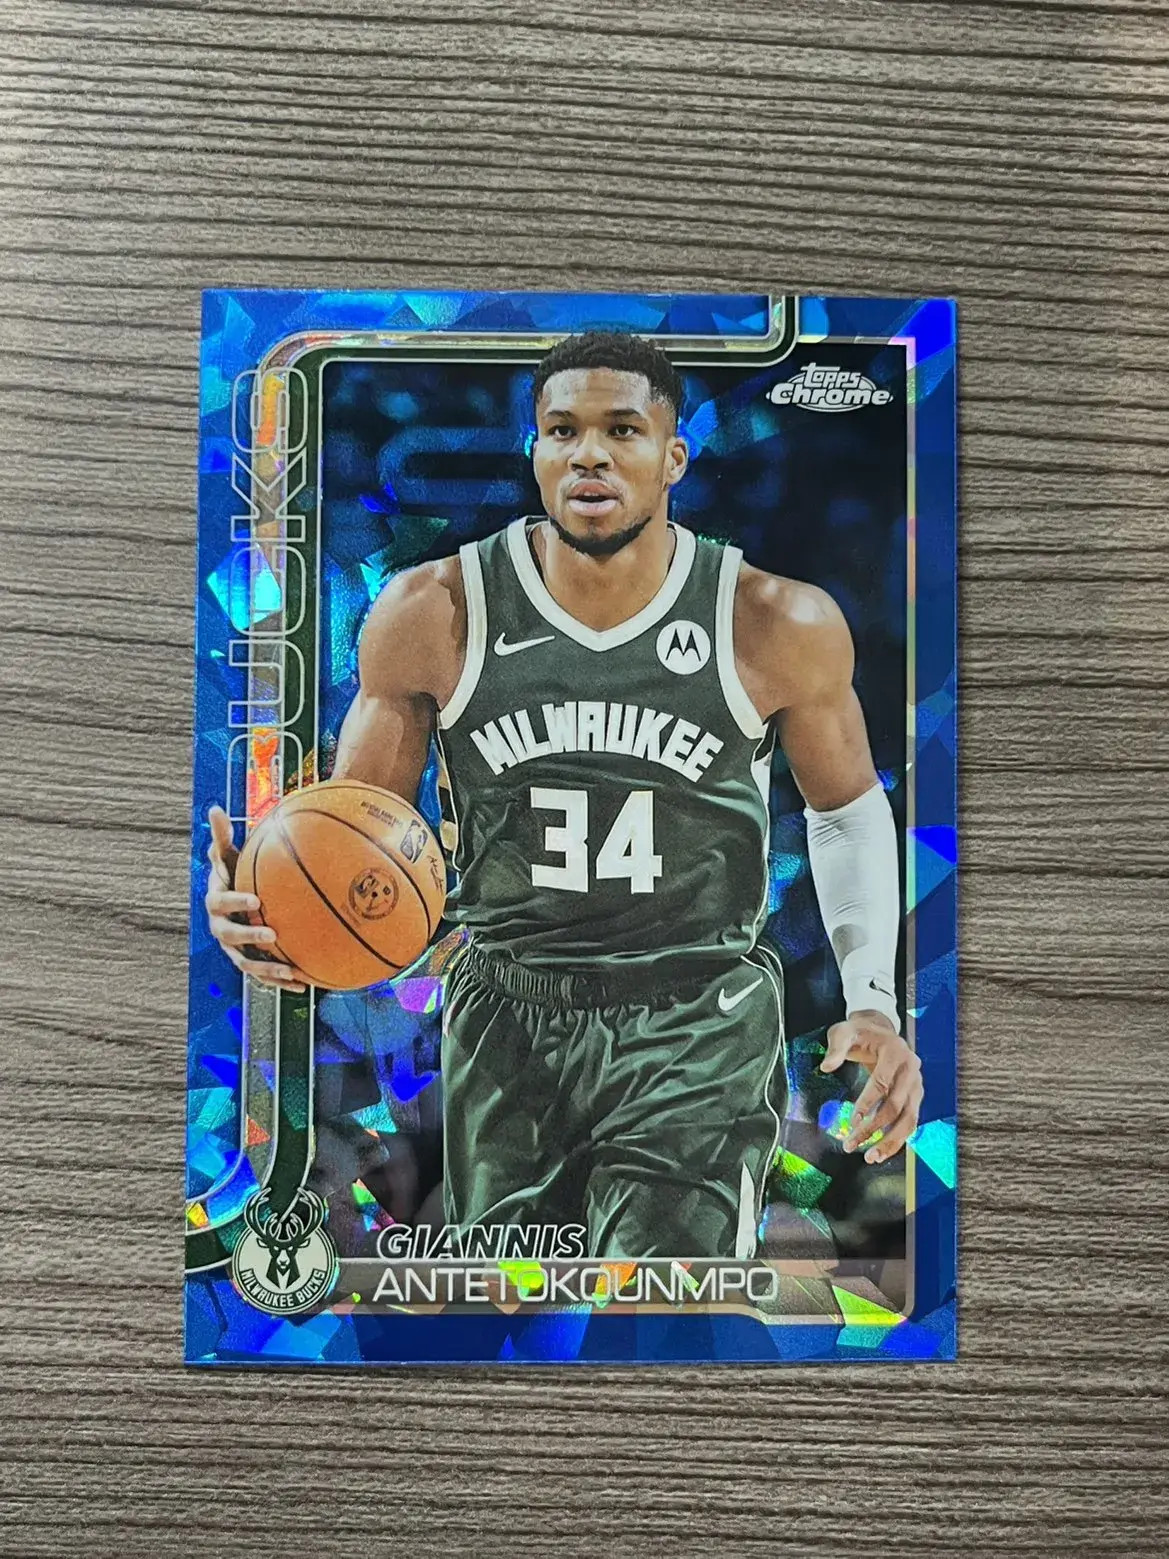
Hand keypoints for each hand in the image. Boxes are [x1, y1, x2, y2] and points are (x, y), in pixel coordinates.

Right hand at [205, 805, 309, 993]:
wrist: (237, 903)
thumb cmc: (235, 875)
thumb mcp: (230, 856)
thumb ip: (223, 837)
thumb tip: (215, 808)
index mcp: (216, 903)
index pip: (221, 904)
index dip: (236, 903)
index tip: (256, 901)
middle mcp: (222, 930)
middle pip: (231, 938)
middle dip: (250, 938)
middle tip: (273, 935)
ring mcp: (236, 950)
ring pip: (248, 965)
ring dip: (268, 970)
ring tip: (290, 971)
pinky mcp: (252, 964)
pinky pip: (266, 975)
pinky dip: (283, 981)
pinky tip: (307, 984)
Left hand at [820, 1011, 922, 1163]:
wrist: (880, 1032)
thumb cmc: (860, 1033)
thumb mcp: (845, 1031)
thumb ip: (836, 1048)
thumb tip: (826, 1066)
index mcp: (896, 1052)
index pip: (882, 1083)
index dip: (867, 1103)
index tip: (852, 1121)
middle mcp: (912, 1069)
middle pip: (896, 1106)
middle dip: (874, 1128)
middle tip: (852, 1144)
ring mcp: (917, 1085)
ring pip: (909, 1120)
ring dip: (891, 1142)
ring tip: (870, 1157)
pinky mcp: (916, 1097)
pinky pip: (910, 1123)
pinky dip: (898, 1140)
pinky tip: (881, 1152)